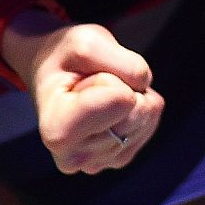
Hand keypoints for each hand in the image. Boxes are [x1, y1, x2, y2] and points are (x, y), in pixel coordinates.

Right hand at [5, 18, 164, 174]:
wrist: (54, 76)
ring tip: (100, 94)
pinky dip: (138, 105)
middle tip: (92, 84)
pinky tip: (111, 106)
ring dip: (132, 94)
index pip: (120, 99)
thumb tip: (146, 86)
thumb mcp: (87, 41)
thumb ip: (122, 60)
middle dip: (124, 84)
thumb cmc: (65, 59)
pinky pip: (150, 122)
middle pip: (136, 110)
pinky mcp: (118, 159)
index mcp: (57, 129)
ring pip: (146, 116)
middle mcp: (73, 157)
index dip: (110, 76)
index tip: (81, 79)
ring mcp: (97, 163)